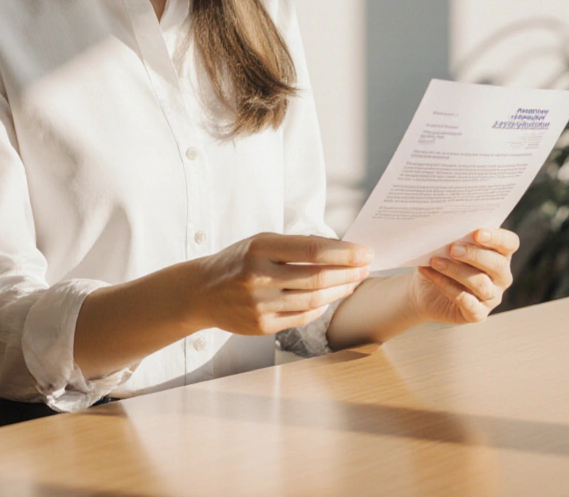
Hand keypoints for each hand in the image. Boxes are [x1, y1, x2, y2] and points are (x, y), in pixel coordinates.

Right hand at [192, 232, 373, 334]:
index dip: (345, 253)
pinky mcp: (262, 326)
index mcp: (260, 247)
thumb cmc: (238, 261)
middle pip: (318, 277)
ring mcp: (260, 304)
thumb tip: (340, 250)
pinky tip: (329, 299)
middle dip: (349, 273)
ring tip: (353, 282)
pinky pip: (302, 318)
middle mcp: (259, 275)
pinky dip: (320, 307)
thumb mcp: (260, 242)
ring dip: (340, 291)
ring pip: (314, 300)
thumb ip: (295, 246)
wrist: (202, 291)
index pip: (313, 250)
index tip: (366, 252)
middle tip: (366, 268)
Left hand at [409, 228, 518, 324]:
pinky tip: (429, 273)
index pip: (509, 243)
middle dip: (474, 255)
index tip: (477, 233)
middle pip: (497, 265)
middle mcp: (501, 276)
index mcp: (499, 253)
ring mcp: (491, 297)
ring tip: (435, 261)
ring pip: (481, 284)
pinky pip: (466, 301)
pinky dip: (445, 285)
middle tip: (451, 248)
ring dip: (456, 271)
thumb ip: (454, 234)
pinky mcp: (477, 314)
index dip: (497, 238)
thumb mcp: (447, 244)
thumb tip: (446, 224)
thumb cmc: (441, 258)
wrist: (424, 288)